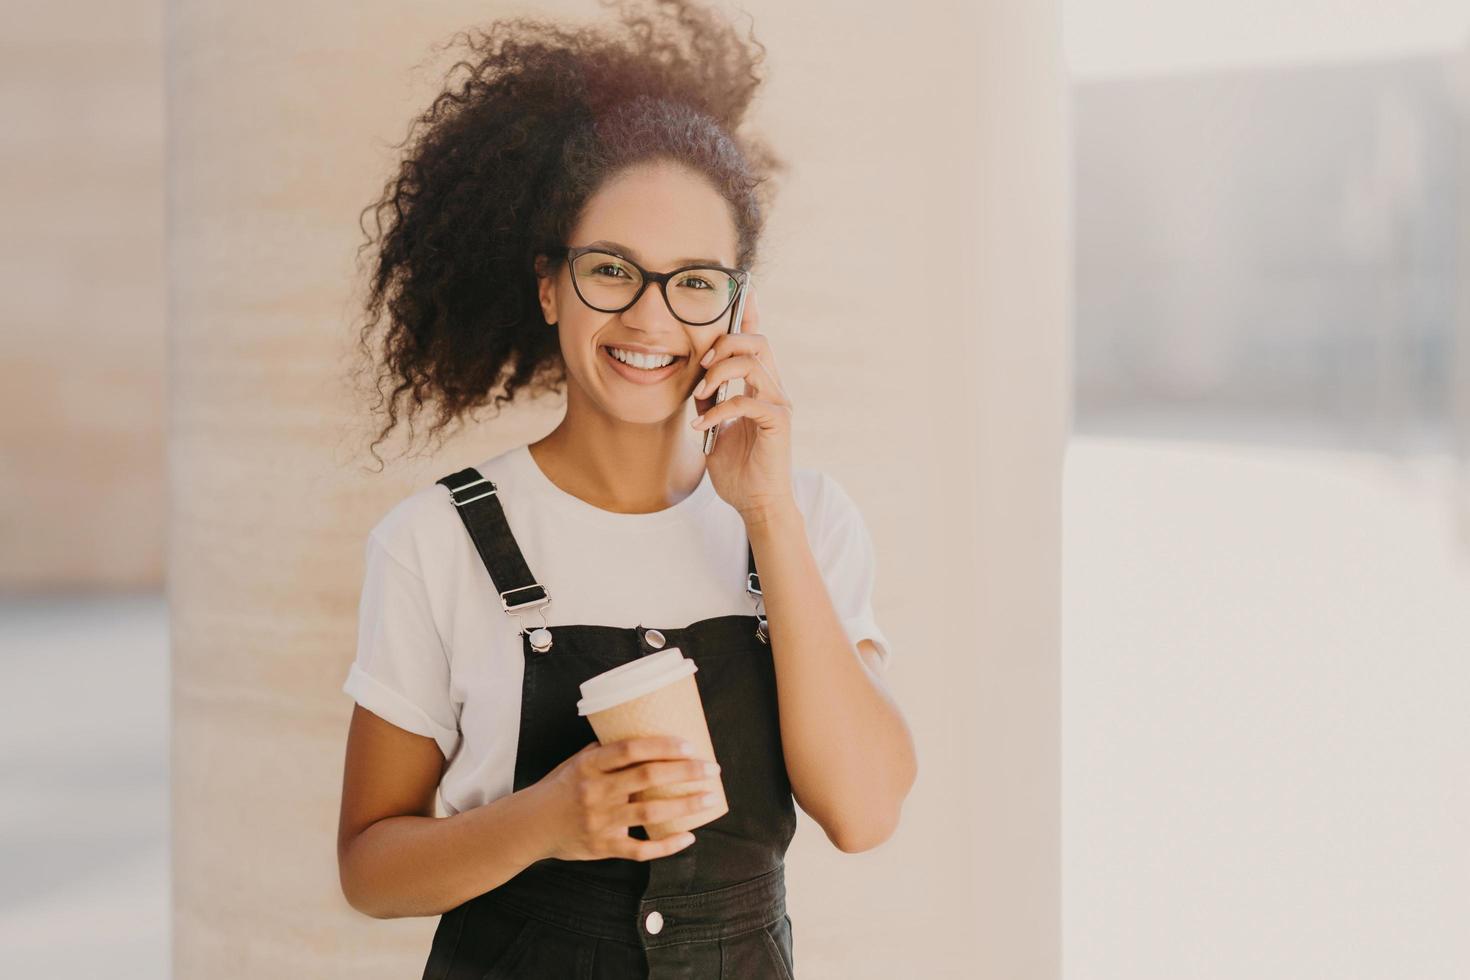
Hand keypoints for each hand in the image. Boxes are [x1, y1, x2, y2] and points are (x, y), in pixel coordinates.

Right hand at [533, 736, 721, 861]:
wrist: (531, 825)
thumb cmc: (561, 787)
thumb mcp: (577, 761)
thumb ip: (608, 752)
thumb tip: (647, 735)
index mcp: (590, 765)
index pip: (630, 750)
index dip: (662, 746)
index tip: (690, 745)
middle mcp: (596, 792)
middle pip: (647, 778)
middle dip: (685, 772)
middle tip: (712, 768)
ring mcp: (601, 822)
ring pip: (650, 813)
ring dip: (685, 805)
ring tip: (710, 797)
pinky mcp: (604, 847)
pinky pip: (641, 849)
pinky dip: (667, 845)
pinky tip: (689, 836)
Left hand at [689, 286, 795, 518]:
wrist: (755, 504)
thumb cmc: (737, 469)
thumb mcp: (713, 426)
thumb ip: (709, 400)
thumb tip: (695, 380)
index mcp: (760, 386)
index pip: (756, 341)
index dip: (749, 314)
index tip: (741, 291)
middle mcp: (774, 389)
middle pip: (756, 341)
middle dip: (723, 343)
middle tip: (700, 366)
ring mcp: (778, 404)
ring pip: (752, 363)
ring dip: (718, 373)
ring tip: (699, 394)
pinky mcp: (778, 422)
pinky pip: (746, 400)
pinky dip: (718, 409)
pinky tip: (701, 425)